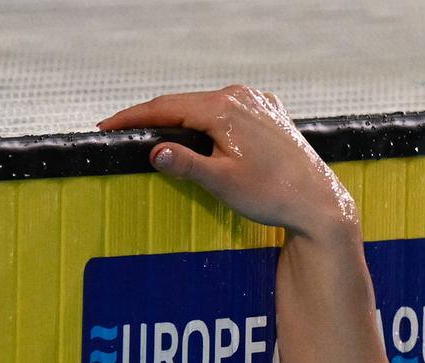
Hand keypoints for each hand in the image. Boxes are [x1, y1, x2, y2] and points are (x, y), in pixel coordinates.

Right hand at [98, 86, 355, 239]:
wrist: (319, 204)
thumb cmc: (273, 196)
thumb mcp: (221, 183)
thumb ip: (185, 164)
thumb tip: (154, 151)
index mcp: (224, 108)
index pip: (165, 108)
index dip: (132, 118)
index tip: (105, 127)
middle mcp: (242, 96)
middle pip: (184, 104)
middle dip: (153, 117)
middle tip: (120, 129)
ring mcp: (260, 103)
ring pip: (207, 107)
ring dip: (180, 118)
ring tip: (152, 131)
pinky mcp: (272, 114)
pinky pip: (229, 112)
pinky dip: (208, 120)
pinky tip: (197, 132)